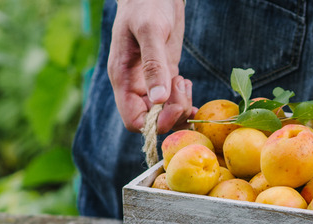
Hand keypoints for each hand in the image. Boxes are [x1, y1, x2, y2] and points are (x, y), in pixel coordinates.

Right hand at [107, 0, 193, 132]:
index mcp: (124, 79)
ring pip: (165, 113)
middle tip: (182, 86)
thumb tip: (159, 99)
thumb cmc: (147, 5)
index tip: (172, 105)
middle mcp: (135, 86)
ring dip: (180, 107)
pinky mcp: (164, 76)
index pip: (133, 120)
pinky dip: (184, 101)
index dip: (154, 122)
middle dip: (172, 113)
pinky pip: (172, 102)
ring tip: (184, 82)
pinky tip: (188, 87)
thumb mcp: (150, 31)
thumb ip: (154, 65)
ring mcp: (150, 83)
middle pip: (152, 121)